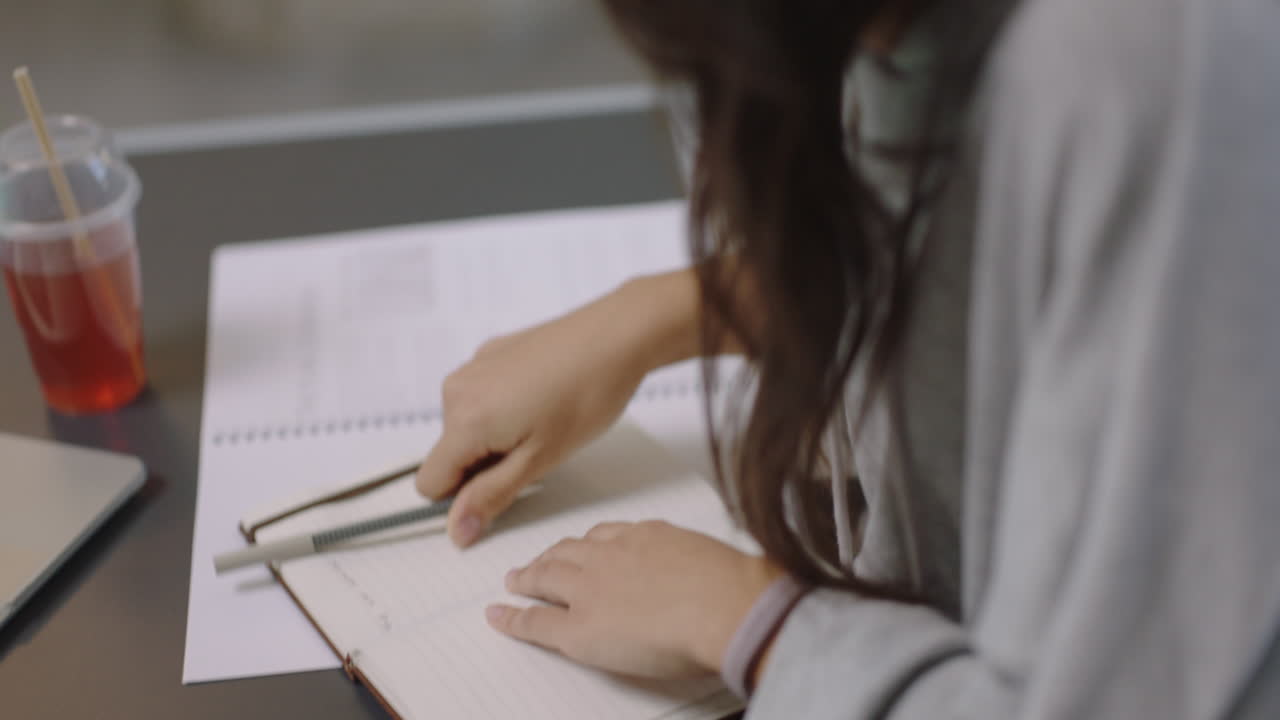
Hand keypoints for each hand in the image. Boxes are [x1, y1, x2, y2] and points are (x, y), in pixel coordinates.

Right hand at [415, 272, 701, 546]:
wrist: (616, 336)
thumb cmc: (586, 396)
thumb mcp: (540, 460)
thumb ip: (491, 496)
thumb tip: (455, 531)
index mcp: (463, 420)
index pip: (429, 484)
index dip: (464, 498)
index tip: (504, 488)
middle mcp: (456, 390)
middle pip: (450, 454)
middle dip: (485, 464)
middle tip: (537, 450)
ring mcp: (473, 367)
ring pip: (467, 426)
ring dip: (496, 436)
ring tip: (544, 422)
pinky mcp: (491, 353)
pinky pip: (481, 396)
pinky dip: (504, 407)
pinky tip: (544, 397)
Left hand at [486, 520, 780, 678]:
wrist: (723, 605)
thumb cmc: (733, 588)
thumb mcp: (718, 562)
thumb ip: (704, 566)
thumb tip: (722, 579)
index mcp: (647, 537)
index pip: (607, 536)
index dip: (587, 544)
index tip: (582, 546)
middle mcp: (613, 555)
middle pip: (570, 551)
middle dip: (550, 556)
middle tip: (537, 563)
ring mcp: (591, 589)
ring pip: (547, 577)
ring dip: (528, 578)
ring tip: (515, 582)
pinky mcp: (579, 626)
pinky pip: (536, 619)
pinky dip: (513, 617)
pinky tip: (499, 615)